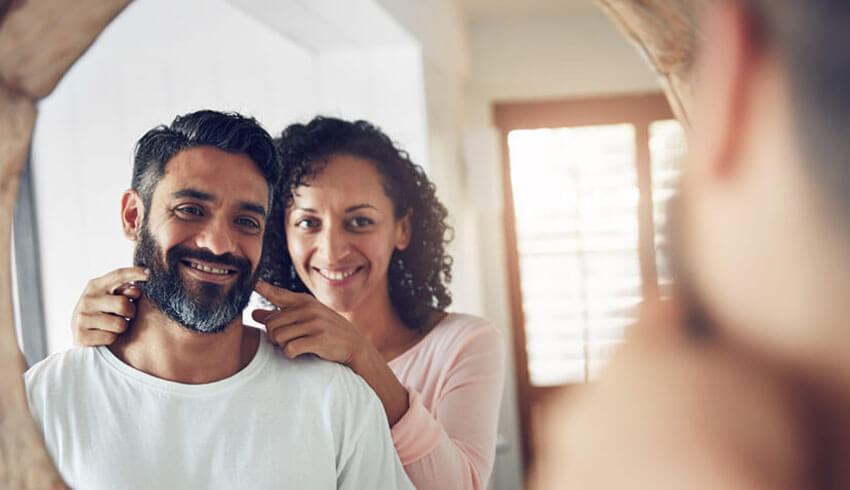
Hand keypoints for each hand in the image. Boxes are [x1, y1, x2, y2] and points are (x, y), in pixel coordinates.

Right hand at [72, 267, 148, 345]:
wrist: (79, 336)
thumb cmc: (101, 313)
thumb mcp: (111, 298)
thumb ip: (124, 292)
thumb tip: (136, 290)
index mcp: (95, 285)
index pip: (117, 275)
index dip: (134, 273)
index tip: (148, 273)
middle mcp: (87, 299)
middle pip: (123, 304)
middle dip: (131, 312)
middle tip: (127, 315)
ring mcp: (82, 317)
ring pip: (120, 324)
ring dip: (121, 328)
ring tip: (112, 326)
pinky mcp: (81, 336)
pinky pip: (111, 338)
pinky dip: (112, 339)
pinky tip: (103, 335)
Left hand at [253, 281, 368, 364]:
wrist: (354, 344)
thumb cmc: (326, 330)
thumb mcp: (305, 318)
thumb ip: (279, 316)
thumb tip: (254, 314)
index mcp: (304, 301)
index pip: (276, 293)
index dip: (261, 287)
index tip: (250, 281)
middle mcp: (309, 309)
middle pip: (270, 324)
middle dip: (273, 336)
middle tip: (287, 339)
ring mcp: (314, 323)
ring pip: (277, 337)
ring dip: (282, 346)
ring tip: (294, 345)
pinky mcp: (318, 339)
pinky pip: (289, 349)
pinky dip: (290, 354)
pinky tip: (300, 352)